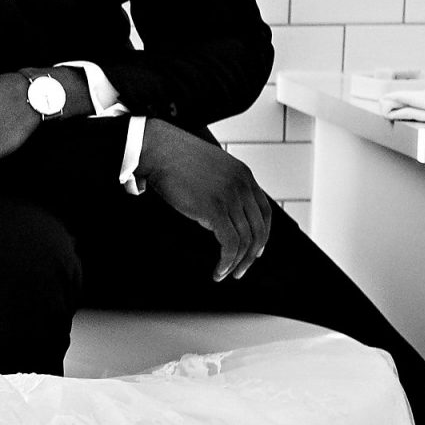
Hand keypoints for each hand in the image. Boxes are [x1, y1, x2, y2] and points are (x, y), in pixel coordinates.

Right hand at [135, 120, 271, 280]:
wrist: (159, 150)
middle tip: (240, 270)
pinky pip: (229, 244)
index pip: (265, 212)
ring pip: (245, 240)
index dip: (262, 235)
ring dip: (237, 263)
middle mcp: (242, 186)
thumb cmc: (176, 159)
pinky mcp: (214, 209)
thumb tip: (218, 218)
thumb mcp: (211, 169)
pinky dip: (226, 261)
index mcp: (244, 175)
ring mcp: (230, 197)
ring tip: (225, 274)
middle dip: (251, 256)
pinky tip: (219, 270)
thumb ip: (222, 187)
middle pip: (258, 229)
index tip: (255, 251)